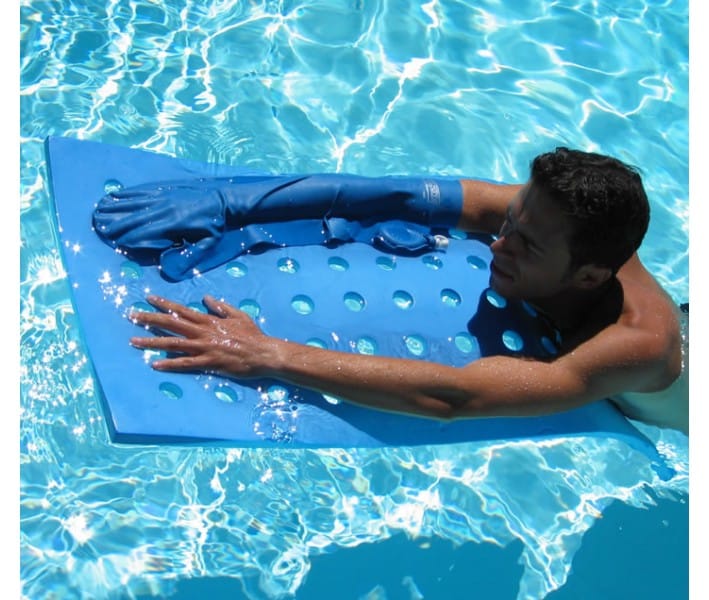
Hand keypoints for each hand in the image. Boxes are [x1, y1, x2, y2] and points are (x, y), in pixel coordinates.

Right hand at [93, 180, 226, 250]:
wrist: (223, 198)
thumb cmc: (215, 224)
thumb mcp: (208, 244)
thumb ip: (189, 256)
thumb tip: (169, 269)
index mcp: (174, 224)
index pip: (146, 233)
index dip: (130, 238)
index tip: (115, 243)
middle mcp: (165, 209)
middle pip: (135, 217)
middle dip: (116, 223)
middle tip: (98, 228)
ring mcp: (163, 196)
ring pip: (134, 202)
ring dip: (115, 207)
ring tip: (98, 211)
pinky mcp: (164, 188)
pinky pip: (141, 191)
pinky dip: (126, 194)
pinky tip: (113, 195)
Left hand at [129, 295, 271, 377]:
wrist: (263, 353)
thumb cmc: (252, 334)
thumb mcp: (238, 314)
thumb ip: (220, 306)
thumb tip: (206, 298)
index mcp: (208, 320)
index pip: (181, 310)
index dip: (164, 304)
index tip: (148, 298)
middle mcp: (202, 332)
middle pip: (171, 323)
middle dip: (149, 319)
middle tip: (131, 315)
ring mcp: (204, 347)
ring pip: (173, 343)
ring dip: (152, 341)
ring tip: (133, 341)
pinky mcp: (208, 363)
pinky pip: (185, 363)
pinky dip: (169, 363)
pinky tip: (155, 363)